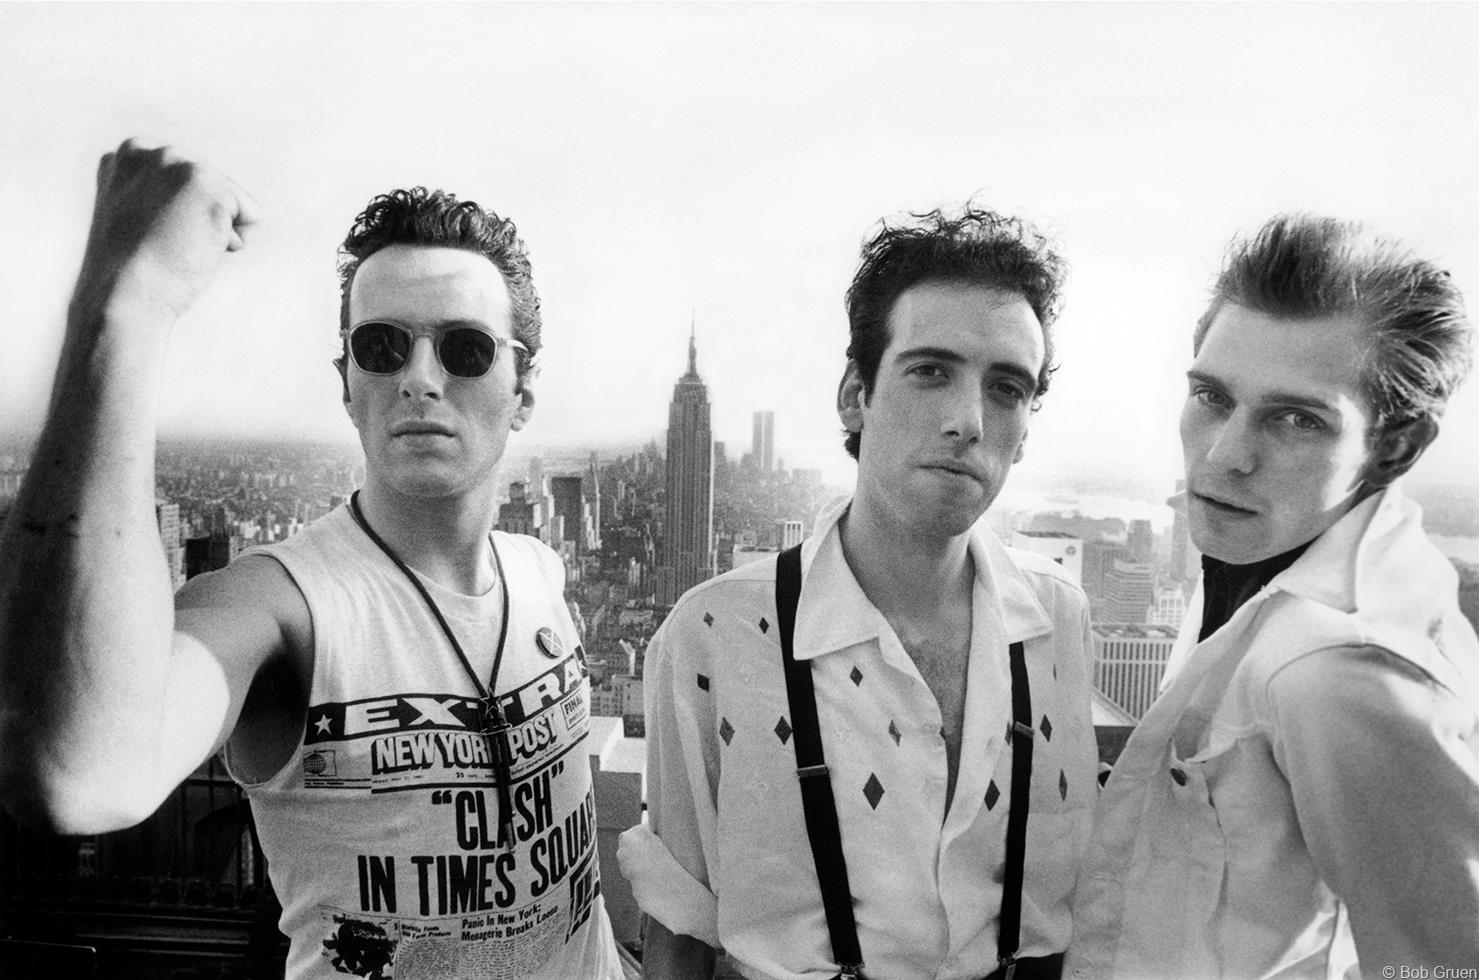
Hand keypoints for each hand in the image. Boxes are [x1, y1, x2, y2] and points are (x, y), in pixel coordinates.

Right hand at [70, 139, 260, 330]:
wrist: (124, 294)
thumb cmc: (132, 271)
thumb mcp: (136, 217)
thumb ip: (159, 195)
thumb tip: (196, 200)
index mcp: (129, 156)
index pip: (190, 184)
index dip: (181, 219)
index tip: (150, 237)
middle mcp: (152, 151)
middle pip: (215, 190)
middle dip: (201, 222)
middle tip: (164, 245)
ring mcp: (179, 163)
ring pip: (234, 203)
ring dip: (217, 233)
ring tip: (178, 247)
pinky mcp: (206, 181)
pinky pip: (252, 216)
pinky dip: (233, 242)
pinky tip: (196, 250)